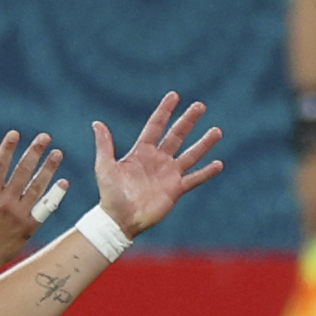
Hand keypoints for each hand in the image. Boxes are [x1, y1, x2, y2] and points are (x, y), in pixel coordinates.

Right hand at [0, 131, 63, 274]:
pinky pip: (44, 208)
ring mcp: (18, 215)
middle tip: (45, 137)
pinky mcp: (28, 227)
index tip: (15, 133)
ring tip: (58, 154)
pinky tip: (63, 182)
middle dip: (34, 152)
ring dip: (48, 169)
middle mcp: (4, 203)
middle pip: (22, 172)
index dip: (8, 148)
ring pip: (37, 187)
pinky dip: (54, 195)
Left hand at [94, 93, 224, 237]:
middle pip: (177, 135)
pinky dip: (206, 172)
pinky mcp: (176, 190)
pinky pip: (194, 179)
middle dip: (188, 121)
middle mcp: (158, 159)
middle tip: (200, 105)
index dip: (164, 111)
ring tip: (217, 131)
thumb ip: (105, 145)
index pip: (156, 126)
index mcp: (142, 151)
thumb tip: (97, 123)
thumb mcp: (105, 167)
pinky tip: (218, 163)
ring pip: (190, 154)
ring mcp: (169, 174)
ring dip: (204, 143)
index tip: (174, 95)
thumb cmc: (110, 194)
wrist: (120, 220)